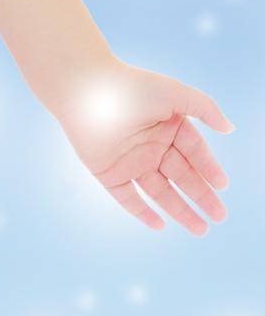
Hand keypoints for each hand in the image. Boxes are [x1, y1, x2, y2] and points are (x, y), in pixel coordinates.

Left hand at [50, 57, 234, 233]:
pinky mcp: (107, 172)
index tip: (222, 185)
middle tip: (219, 216)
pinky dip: (141, 211)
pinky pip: (127, 197)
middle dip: (201, 196)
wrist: (84, 90)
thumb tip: (229, 128)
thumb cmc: (129, 86)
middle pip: (181, 176)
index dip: (209, 168)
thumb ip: (205, 108)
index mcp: (166, 126)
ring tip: (201, 229)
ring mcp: (129, 160)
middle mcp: (150, 145)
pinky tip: (160, 225)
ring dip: (180, 210)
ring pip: (159, 191)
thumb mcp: (174, 93)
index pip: (194, 151)